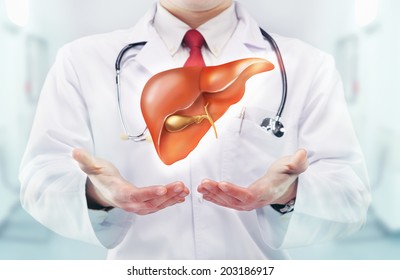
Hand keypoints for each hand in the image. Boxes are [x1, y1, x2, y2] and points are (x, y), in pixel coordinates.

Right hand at [72, 148, 189, 214]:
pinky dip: (170, 201)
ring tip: (184, 190)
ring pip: (156, 205)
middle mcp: (129, 203)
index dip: (149, 193)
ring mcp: (137, 206)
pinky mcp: (143, 205)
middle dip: (167, 195)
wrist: (101, 190)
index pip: (135, 195)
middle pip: (150, 202)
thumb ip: (85, 161)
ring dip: (172, 198)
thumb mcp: (92, 167)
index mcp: (118, 193)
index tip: (162, 189)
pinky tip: (181, 196)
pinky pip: (158, 205)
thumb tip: (74, 152)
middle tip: (181, 186)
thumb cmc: (100, 177)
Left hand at [198, 149, 307, 210]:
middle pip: (234, 200)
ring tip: (201, 186)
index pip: (249, 195)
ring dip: (213, 195)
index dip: (235, 191)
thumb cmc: (286, 175)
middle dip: (218, 192)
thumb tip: (302, 153)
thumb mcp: (293, 166)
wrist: (285, 188)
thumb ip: (297, 162)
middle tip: (205, 183)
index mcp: (266, 192)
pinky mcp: (242, 201)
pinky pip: (227, 202)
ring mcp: (248, 203)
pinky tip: (204, 193)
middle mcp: (255, 201)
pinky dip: (215, 198)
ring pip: (228, 202)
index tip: (222, 184)